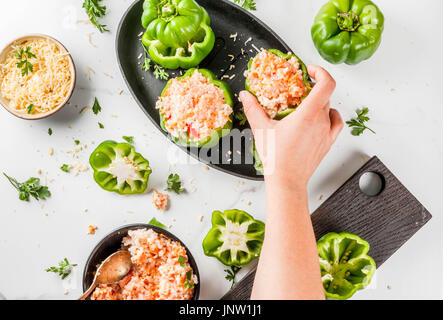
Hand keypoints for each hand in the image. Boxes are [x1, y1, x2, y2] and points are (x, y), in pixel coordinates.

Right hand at [239, 65, 342, 188]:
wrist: (287, 180)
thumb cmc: (276, 158)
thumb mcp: (261, 129)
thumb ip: (253, 108)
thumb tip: (246, 95)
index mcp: (307, 115)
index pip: (326, 84)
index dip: (321, 72)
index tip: (310, 71)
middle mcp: (321, 121)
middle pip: (324, 94)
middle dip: (313, 87)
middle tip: (299, 87)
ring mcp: (326, 132)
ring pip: (330, 107)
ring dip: (320, 101)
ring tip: (307, 103)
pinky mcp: (328, 142)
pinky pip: (336, 123)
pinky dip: (332, 115)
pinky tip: (324, 117)